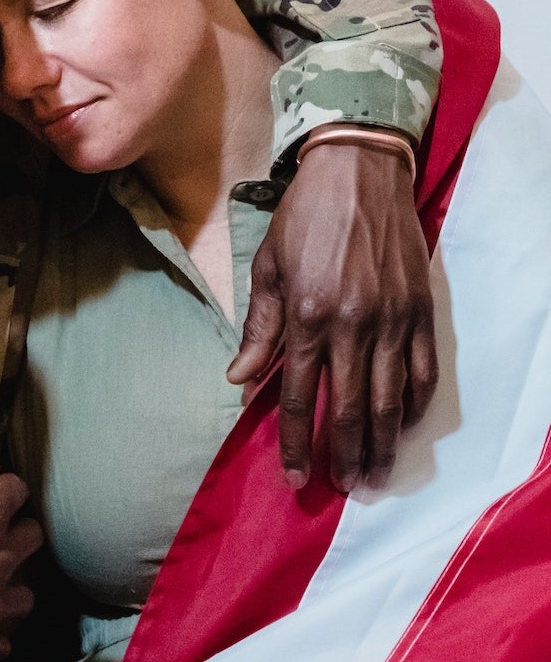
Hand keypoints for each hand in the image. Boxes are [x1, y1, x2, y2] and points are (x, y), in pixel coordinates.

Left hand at [228, 134, 436, 491]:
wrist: (358, 172)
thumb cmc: (303, 219)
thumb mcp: (267, 268)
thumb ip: (258, 329)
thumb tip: (239, 379)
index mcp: (305, 316)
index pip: (297, 395)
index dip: (295, 441)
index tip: (295, 476)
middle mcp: (351, 324)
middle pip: (348, 408)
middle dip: (343, 455)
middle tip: (342, 489)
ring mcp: (391, 319)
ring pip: (389, 399)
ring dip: (381, 443)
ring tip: (375, 476)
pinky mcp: (420, 311)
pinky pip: (422, 371)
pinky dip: (414, 405)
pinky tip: (403, 427)